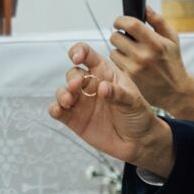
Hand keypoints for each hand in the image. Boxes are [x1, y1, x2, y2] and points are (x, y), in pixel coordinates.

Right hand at [49, 45, 172, 174]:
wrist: (138, 142)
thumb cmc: (138, 116)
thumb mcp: (134, 101)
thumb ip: (118, 93)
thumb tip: (102, 87)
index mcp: (105, 73)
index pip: (88, 55)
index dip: (79, 51)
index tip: (77, 57)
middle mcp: (90, 85)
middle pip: (73, 73)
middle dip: (72, 77)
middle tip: (76, 85)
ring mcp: (81, 102)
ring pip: (63, 91)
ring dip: (62, 93)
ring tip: (68, 101)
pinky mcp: (74, 119)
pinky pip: (58, 111)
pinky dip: (55, 109)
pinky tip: (58, 110)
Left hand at [109, 10, 193, 120]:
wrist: (175, 90)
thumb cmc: (173, 62)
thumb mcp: (172, 39)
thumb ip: (158, 21)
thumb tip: (145, 7)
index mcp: (155, 43)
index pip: (130, 25)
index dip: (121, 20)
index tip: (119, 21)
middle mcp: (143, 55)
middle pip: (116, 37)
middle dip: (118, 35)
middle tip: (125, 38)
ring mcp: (134, 68)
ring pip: (113, 50)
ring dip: (118, 49)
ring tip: (130, 52)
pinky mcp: (128, 78)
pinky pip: (115, 63)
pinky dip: (120, 61)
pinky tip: (130, 63)